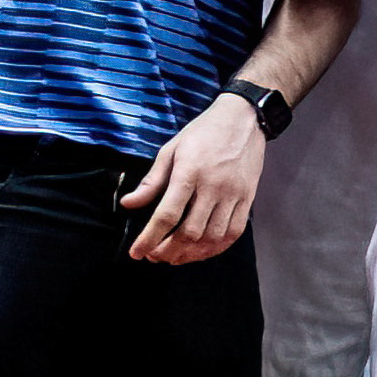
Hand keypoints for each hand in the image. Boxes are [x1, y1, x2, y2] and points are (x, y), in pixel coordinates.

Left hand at [120, 96, 267, 264]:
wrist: (244, 119)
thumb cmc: (204, 132)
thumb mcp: (171, 150)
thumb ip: (151, 181)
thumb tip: (129, 204)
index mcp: (189, 172)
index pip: (167, 214)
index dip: (149, 238)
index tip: (137, 252)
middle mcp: (213, 186)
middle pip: (190, 232)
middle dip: (168, 250)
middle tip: (155, 256)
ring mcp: (233, 194)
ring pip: (212, 237)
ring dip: (191, 253)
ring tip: (175, 256)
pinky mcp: (247, 198)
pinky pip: (234, 232)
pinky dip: (216, 247)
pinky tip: (202, 251)